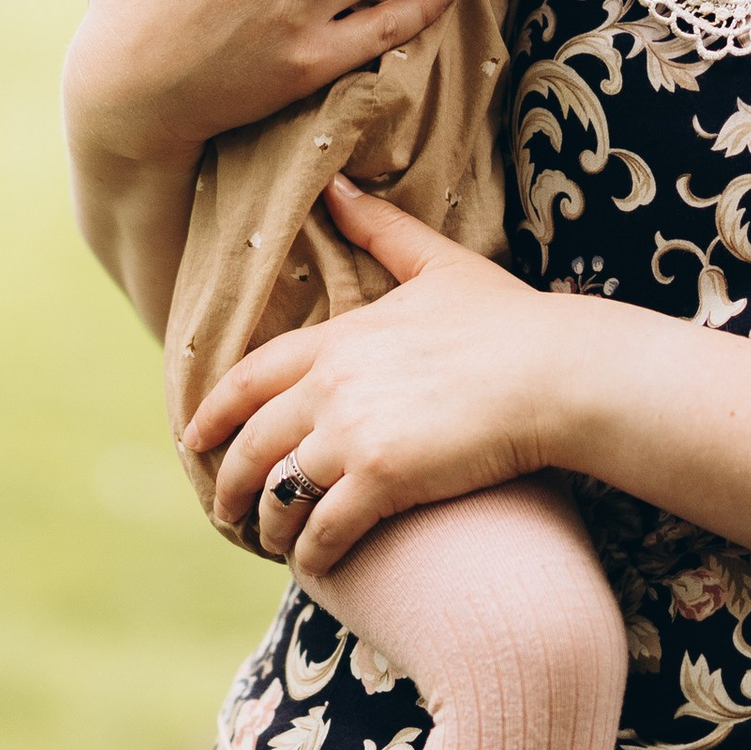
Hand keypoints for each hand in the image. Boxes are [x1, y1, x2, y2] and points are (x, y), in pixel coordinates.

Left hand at [187, 179, 584, 574]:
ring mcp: (353, 433)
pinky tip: (314, 564)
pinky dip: (312, 552)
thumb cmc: (508, 321)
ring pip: (281, 491)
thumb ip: (381, 229)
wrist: (556, 374)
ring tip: (270, 541)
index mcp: (339, 338)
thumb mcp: (439, 263)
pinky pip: (325, 527)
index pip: (251, 377)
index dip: (214, 412)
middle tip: (224, 510)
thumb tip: (337, 185)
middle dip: (230, 482)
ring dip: (269, 524)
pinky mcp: (383, 478)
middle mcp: (332, 385)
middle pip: (254, 442)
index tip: (194, 439)